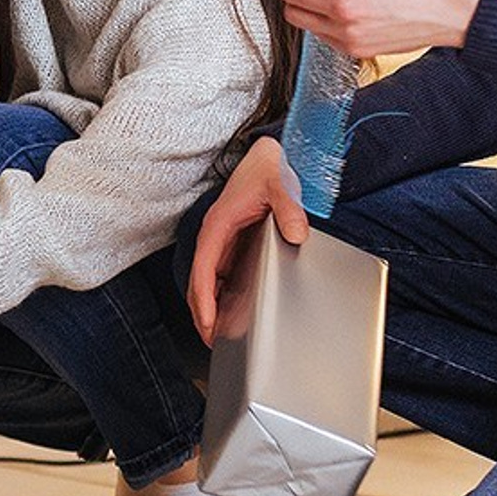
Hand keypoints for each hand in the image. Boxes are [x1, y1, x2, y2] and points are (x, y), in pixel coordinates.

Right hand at [186, 137, 308, 344]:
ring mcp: (221, 240)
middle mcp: (215, 236)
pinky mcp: (230, 243)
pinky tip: (230, 309)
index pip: (204, 269)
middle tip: (212, 340)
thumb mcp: (279, 185)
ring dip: (208, 306)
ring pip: (207, 280)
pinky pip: (219, 274)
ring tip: (218, 333)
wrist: (266, 156)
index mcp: (218, 225)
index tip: (208, 322)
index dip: (204, 299)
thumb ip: (289, 208)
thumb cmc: (267, 169)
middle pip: (200, 281)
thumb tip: (296, 233)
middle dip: (202, 312)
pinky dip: (219, 295)